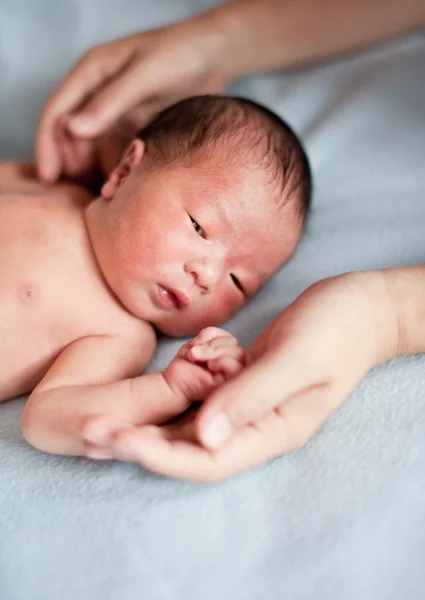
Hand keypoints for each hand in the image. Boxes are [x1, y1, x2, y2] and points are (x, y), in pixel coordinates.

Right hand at [36, 18, 229, 182]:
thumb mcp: (145, 75)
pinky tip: (117, 190)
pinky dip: (113, 170)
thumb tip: (74, 130)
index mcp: (91, 73)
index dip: (48, 145)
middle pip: (70, 134)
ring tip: (95, 200)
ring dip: (89, 171)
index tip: (48, 176)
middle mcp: (98, 94)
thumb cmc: (181, 54)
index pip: (57, 112)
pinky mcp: (134, 126)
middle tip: (72, 197)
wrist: (216, 55)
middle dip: (67, 164)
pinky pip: (115, 152)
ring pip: (92, 147)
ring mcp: (116, 112)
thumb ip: (110, 102)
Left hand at [102, 271, 397, 481]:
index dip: (159, 455)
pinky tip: (143, 388)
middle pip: (189, 448)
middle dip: (139, 442)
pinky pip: (200, 395)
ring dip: (147, 420)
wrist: (362, 308)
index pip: (208, 460)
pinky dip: (172, 391)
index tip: (116, 440)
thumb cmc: (339, 330)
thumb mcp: (299, 359)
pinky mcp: (242, 381)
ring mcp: (248, 404)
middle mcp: (256, 426)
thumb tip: (205, 437)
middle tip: (90, 431)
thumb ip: (254, 396)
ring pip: (189, 423)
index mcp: (273, 431)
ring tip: (102, 414)